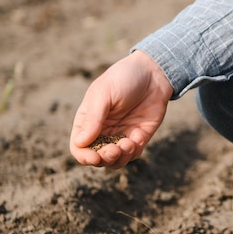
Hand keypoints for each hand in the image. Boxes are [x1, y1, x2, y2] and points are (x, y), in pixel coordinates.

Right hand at [69, 50, 173, 168]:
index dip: (84, 156)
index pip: (79, 146)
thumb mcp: (104, 94)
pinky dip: (134, 151)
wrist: (153, 73)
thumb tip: (81, 143)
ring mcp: (121, 135)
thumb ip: (93, 118)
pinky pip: (133, 154)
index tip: (95, 156)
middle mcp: (103, 130)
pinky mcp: (139, 137)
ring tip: (128, 143)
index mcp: (88, 120)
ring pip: (116, 161)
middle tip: (115, 149)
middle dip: (105, 159)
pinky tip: (138, 137)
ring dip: (120, 158)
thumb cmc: (124, 77)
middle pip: (97, 158)